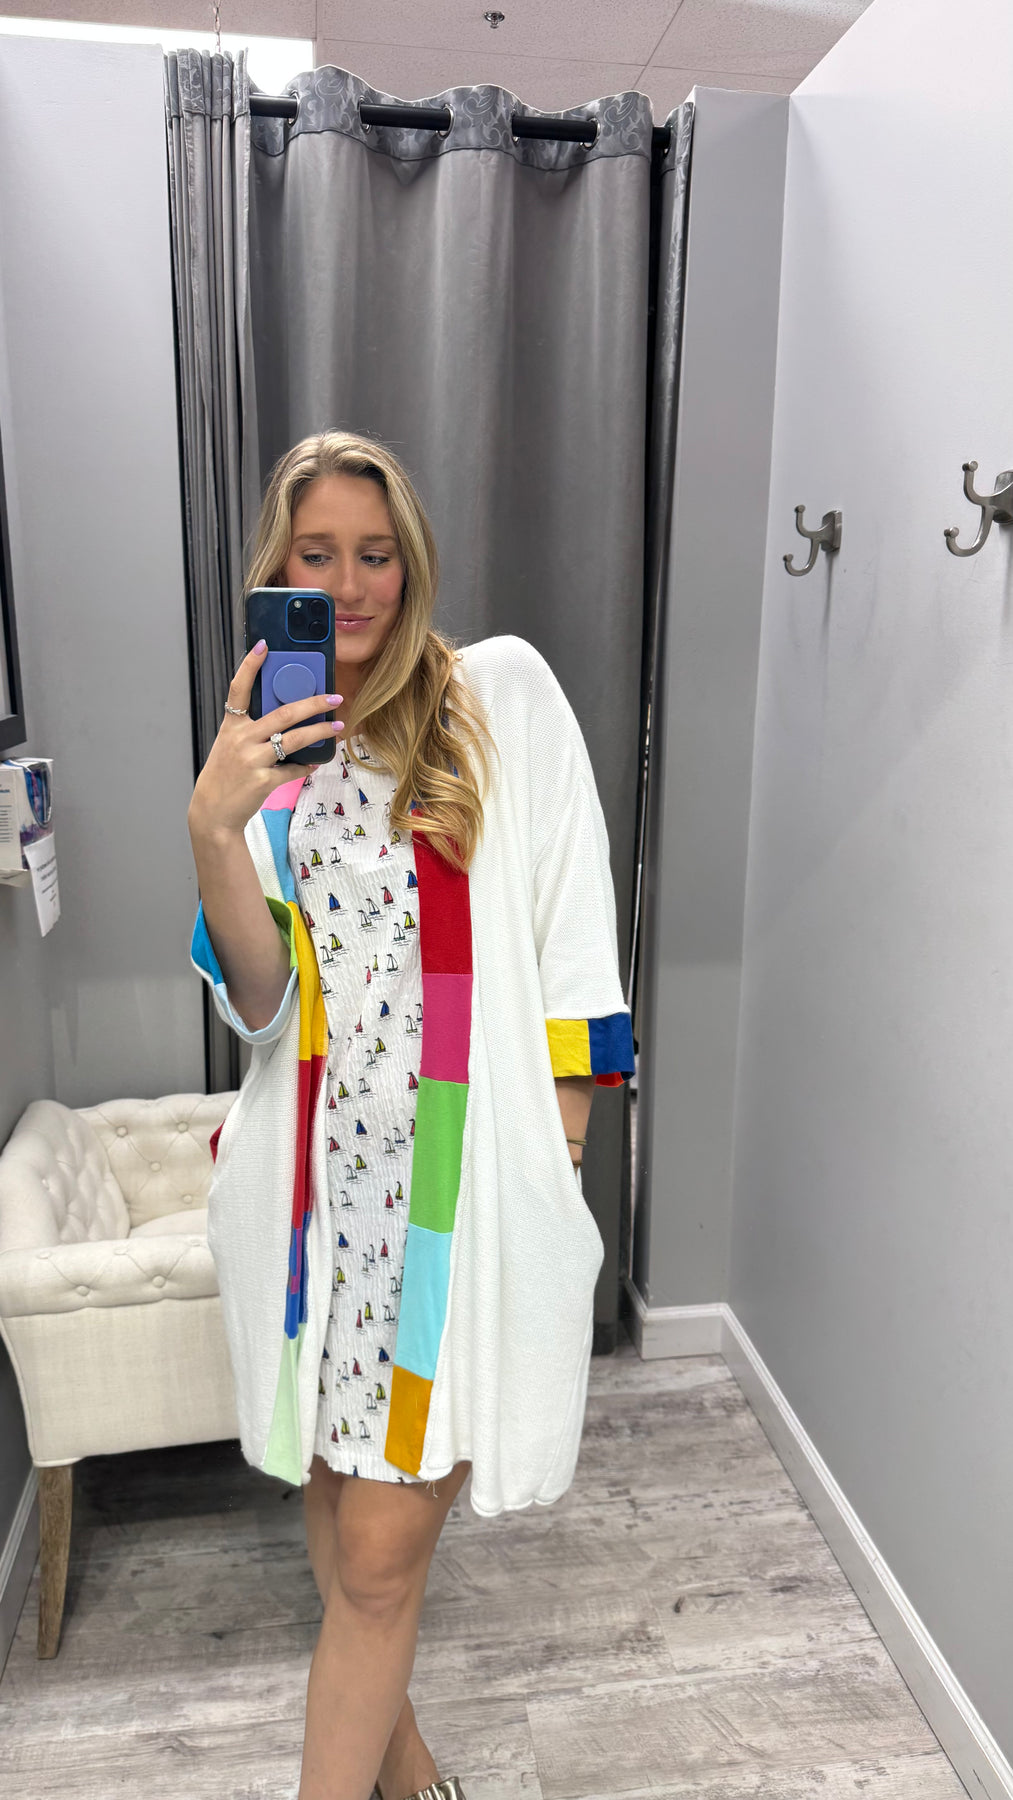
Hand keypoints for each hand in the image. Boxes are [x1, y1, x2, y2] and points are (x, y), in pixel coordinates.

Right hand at [188, 641, 342, 839]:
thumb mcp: (230, 747)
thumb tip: (287, 721)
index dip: (250, 666)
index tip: (264, 646)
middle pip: (283, 714)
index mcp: (232, 726)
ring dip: (319, 733)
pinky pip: (293, 769)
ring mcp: (252, 760)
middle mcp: (241, 739)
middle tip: (333, 698)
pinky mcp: (263, 781)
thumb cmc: (224, 777)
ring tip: (337, 727)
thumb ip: (252, 732)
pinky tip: (314, 763)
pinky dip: (305, 766)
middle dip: (312, 704)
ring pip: (294, 739)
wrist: (213, 812)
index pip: (239, 689)